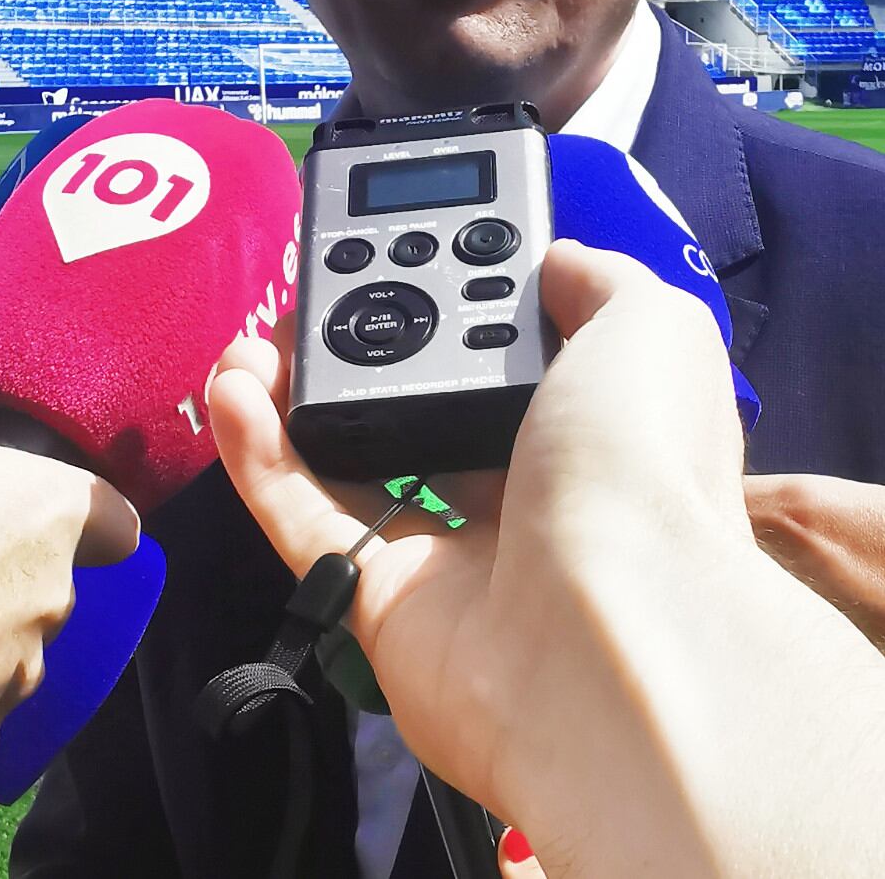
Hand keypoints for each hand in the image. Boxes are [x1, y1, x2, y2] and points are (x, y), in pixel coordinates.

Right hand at [206, 240, 751, 816]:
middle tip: (310, 297)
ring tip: (252, 341)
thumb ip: (603, 282)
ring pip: (356, 463)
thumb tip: (555, 261)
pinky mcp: (382, 606)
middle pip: (431, 407)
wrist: (603, 629)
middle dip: (367, 347)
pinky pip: (309, 522)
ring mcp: (454, 556)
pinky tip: (233, 390)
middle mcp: (532, 492)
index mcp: (600, 428)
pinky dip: (261, 457)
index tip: (411, 255)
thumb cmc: (638, 464)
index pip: (527, 361)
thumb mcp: (651, 329)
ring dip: (295, 396)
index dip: (469, 308)